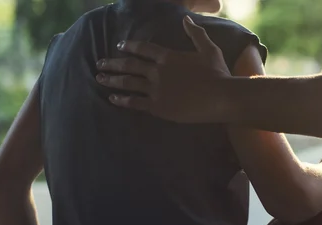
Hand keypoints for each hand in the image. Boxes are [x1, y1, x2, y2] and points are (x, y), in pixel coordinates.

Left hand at [95, 16, 231, 122]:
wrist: (221, 97)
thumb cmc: (218, 74)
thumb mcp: (209, 49)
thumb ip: (196, 34)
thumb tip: (186, 19)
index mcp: (168, 57)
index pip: (143, 49)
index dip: (130, 46)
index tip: (119, 45)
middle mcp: (158, 71)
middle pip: (130, 65)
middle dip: (113, 63)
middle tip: (99, 63)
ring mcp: (156, 90)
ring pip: (128, 83)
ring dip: (112, 80)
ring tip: (99, 78)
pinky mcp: (158, 107)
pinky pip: (135, 102)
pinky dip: (122, 100)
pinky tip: (112, 98)